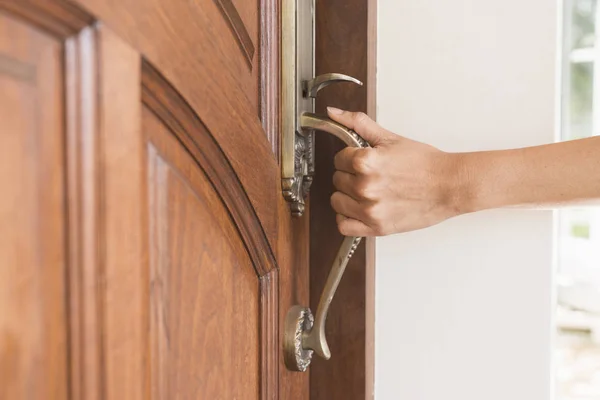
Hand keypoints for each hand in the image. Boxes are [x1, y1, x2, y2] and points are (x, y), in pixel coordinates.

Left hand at [327, 107, 464, 235]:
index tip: (362, 161)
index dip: (350, 158)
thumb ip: (358, 124)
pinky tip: (358, 210)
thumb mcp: (390, 138)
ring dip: (347, 196)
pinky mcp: (376, 227)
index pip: (338, 159)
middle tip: (370, 176)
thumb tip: (333, 113)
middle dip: (350, 176)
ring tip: (365, 192)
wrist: (450, 186)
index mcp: (365, 162)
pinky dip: (347, 218)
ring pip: (337, 202)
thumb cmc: (425, 164)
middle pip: (337, 180)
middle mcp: (365, 186)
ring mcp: (370, 209)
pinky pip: (344, 226)